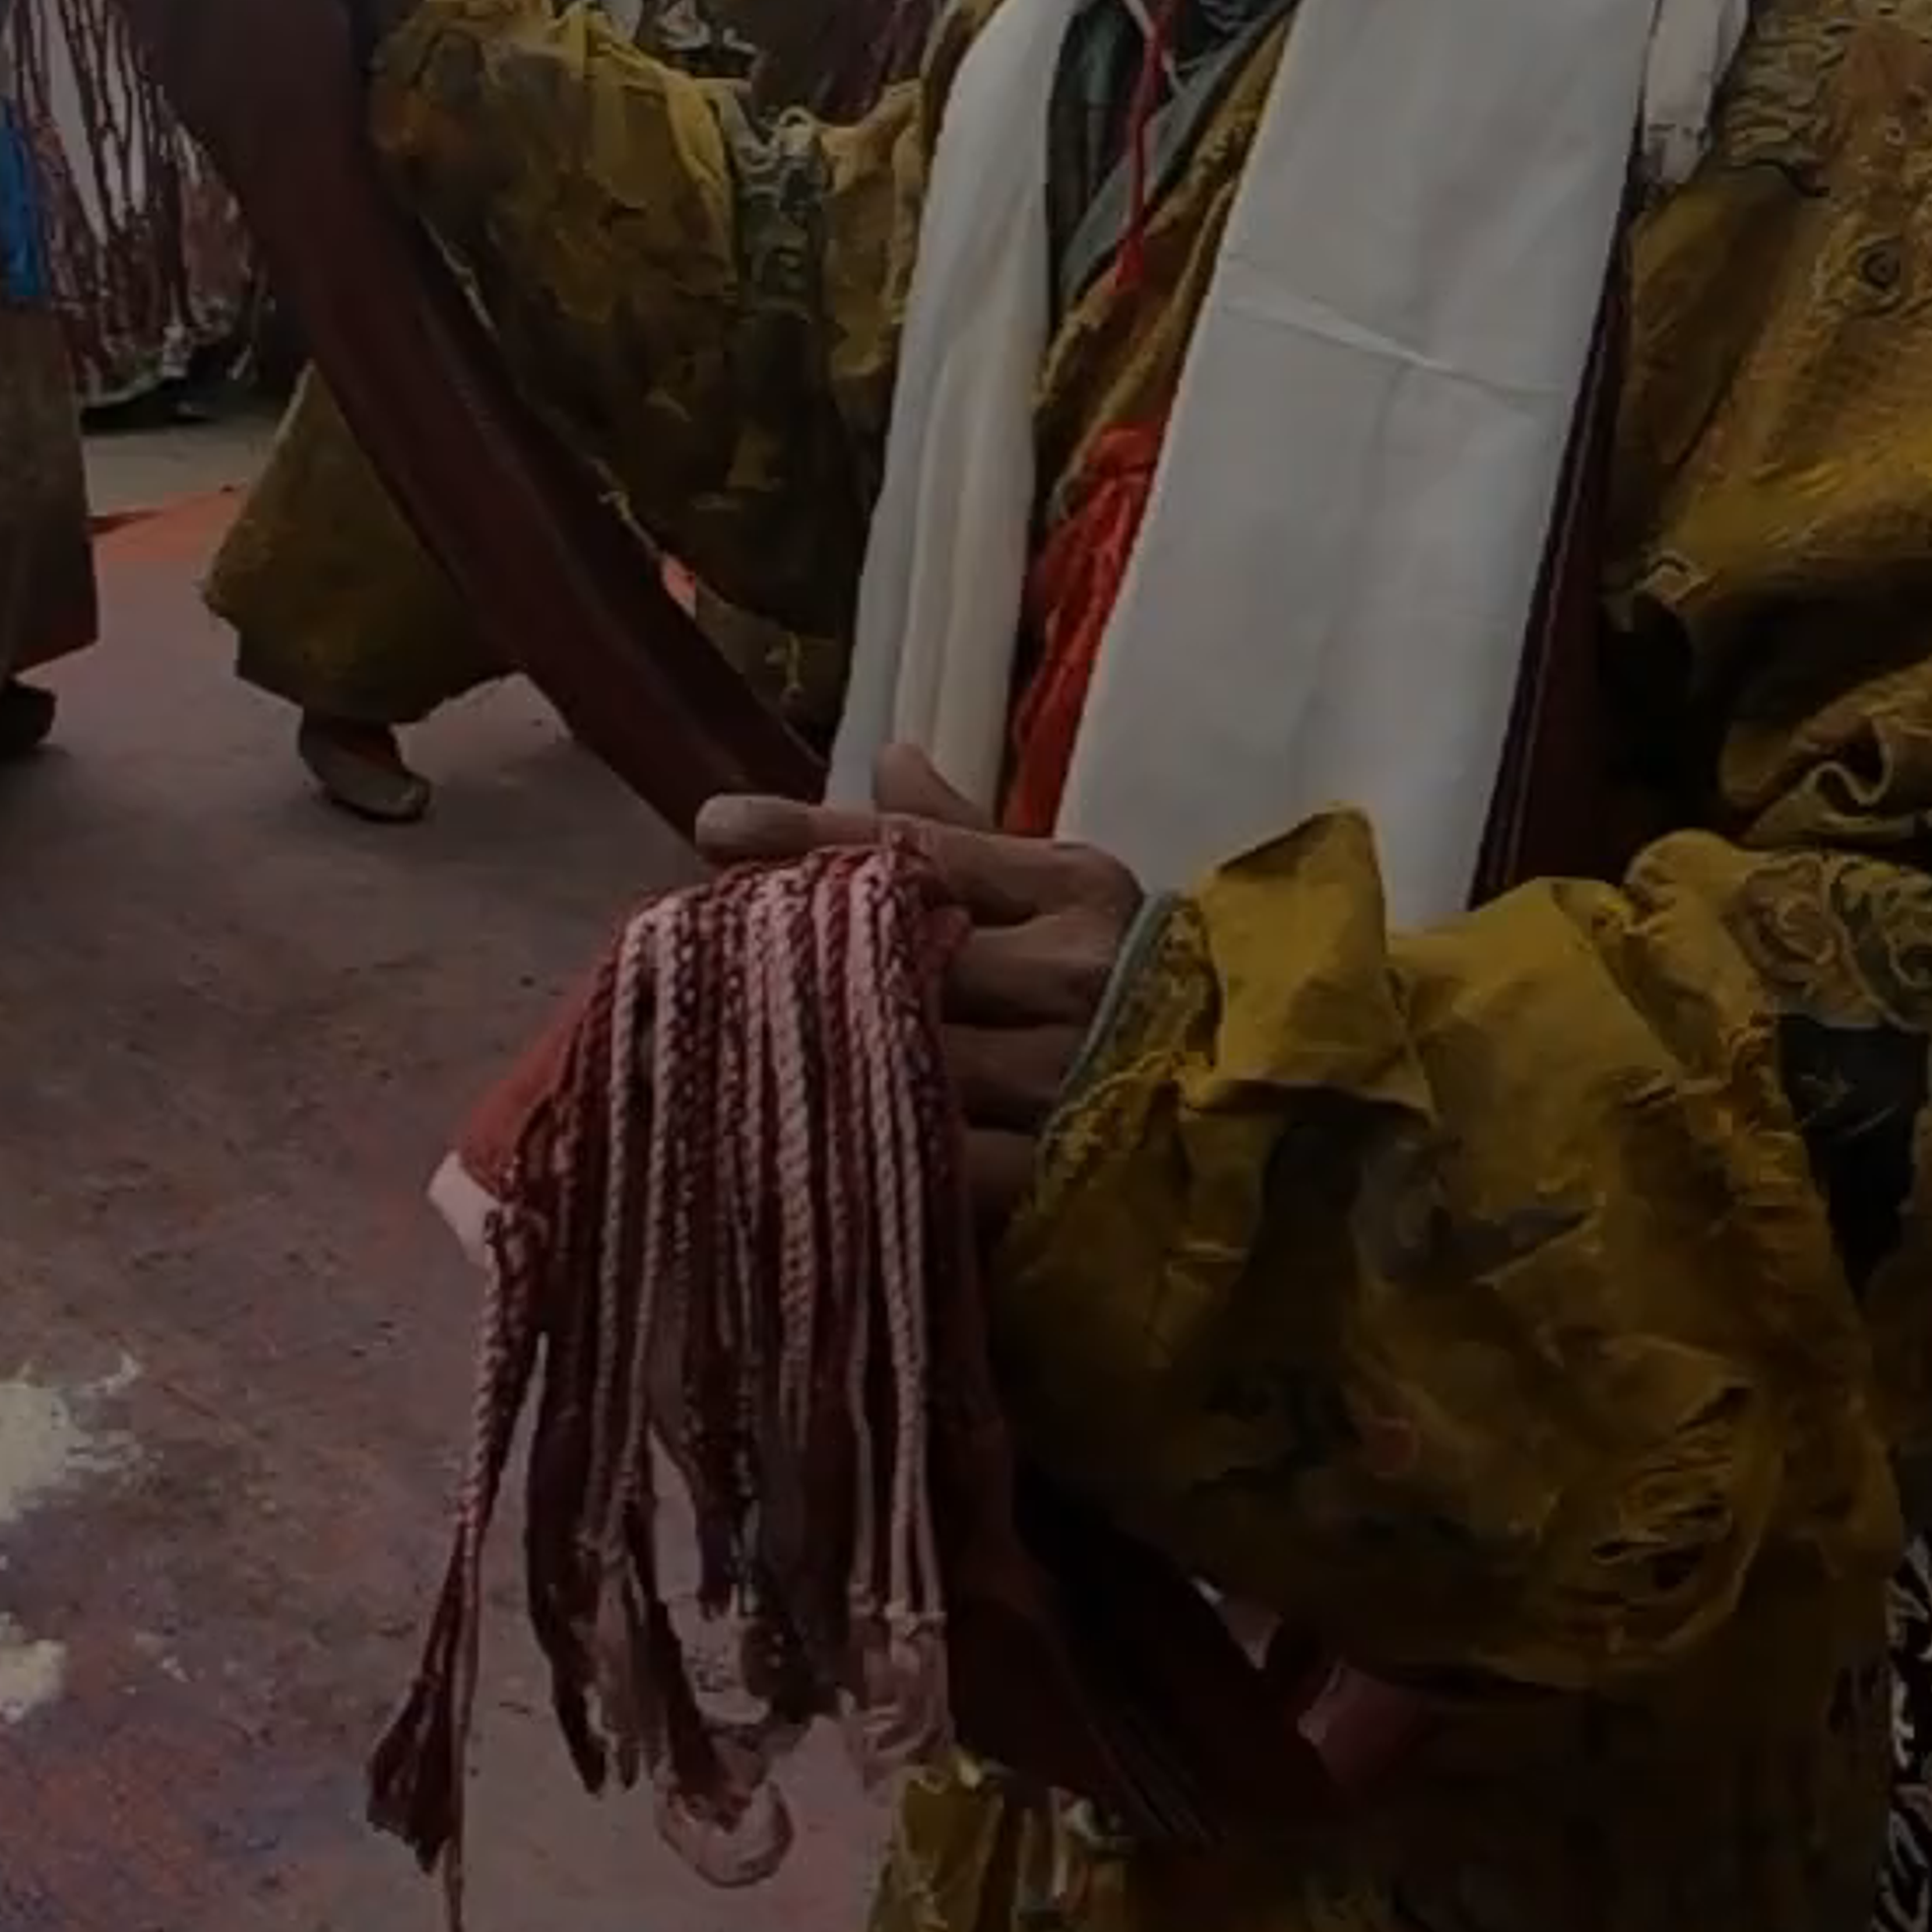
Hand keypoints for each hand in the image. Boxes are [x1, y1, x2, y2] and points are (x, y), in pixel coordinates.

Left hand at [695, 747, 1145, 1226]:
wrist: (1245, 1124)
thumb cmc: (1134, 993)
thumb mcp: (1069, 901)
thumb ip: (972, 843)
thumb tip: (886, 756)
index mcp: (1075, 888)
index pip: (917, 854)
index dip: (810, 838)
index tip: (711, 827)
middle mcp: (1071, 973)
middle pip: (897, 953)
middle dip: (790, 954)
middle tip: (685, 949)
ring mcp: (1063, 1078)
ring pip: (903, 1052)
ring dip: (808, 1047)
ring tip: (706, 1037)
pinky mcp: (1052, 1175)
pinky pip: (934, 1155)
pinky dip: (862, 1142)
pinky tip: (790, 1132)